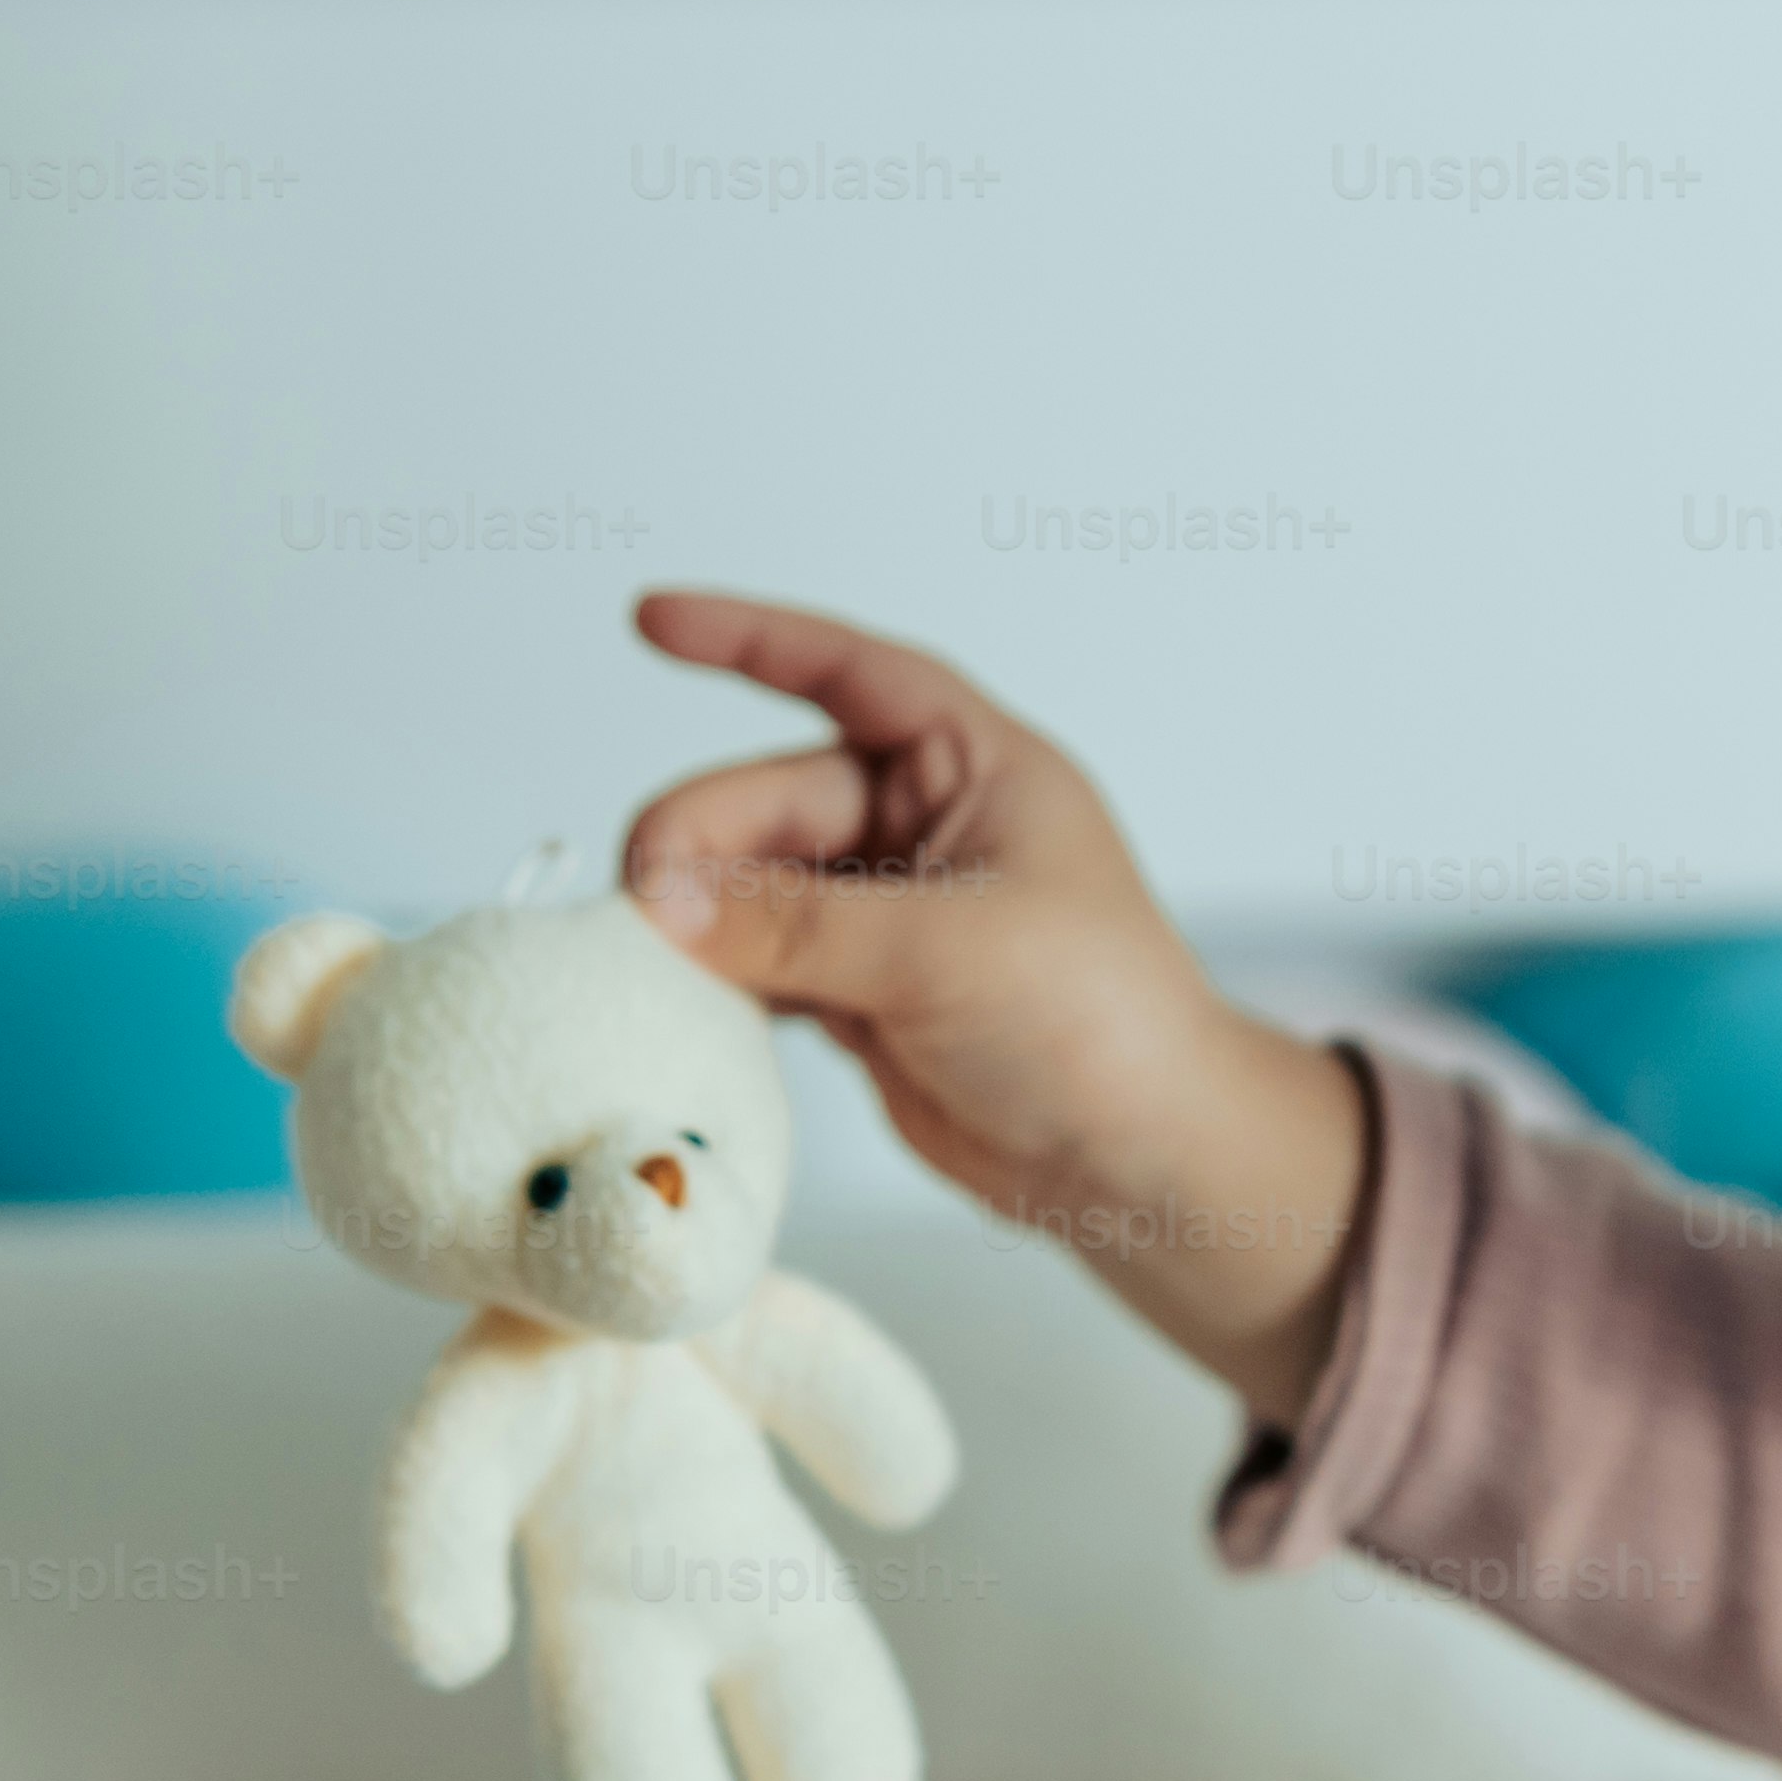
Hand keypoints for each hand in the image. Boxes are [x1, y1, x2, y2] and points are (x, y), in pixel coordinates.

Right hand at [617, 595, 1373, 1419]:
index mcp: (975, 768)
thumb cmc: (1102, 1024)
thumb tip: (660, 901)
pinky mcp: (858, 992)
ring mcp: (887, 912)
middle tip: (643, 901)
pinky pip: (756, 962)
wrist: (1138, 1160)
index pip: (850, 673)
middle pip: (774, 797)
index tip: (652, 620)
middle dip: (701, 839)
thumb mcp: (948, 951)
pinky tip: (677, 1000)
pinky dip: (713, 978)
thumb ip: (796, 925)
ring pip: (752, 885)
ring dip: (695, 915)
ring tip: (643, 955)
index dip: (749, 637)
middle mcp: (926, 827)